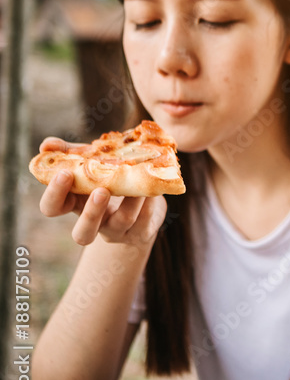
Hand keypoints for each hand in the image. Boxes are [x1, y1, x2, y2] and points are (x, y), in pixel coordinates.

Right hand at [37, 138, 167, 248]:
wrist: (144, 201)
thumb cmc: (111, 179)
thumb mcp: (92, 164)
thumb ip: (71, 153)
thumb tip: (46, 144)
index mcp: (76, 205)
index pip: (53, 208)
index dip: (55, 195)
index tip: (65, 173)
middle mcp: (94, 223)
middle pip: (82, 234)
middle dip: (91, 213)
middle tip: (101, 190)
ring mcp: (118, 231)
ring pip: (122, 221)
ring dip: (131, 200)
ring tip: (139, 181)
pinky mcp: (141, 233)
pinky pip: (145, 219)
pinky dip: (149, 202)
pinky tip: (152, 190)